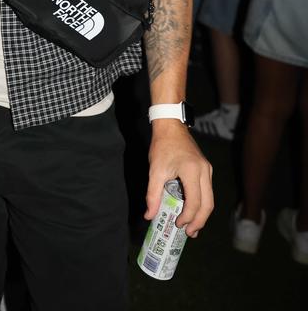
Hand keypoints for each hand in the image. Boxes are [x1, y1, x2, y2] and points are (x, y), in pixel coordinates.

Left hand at [146, 120, 213, 236]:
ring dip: (202, 214)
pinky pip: (208, 191)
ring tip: (192, 227)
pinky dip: (202, 204)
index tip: (177, 224)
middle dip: (199, 221)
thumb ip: (152, 195)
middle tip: (189, 233)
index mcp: (192, 171)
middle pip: (208, 204)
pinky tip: (193, 211)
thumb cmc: (162, 146)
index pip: (195, 202)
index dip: (187, 217)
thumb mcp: (155, 171)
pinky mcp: (207, 169)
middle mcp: (205, 171)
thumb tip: (149, 215)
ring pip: (210, 199)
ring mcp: (208, 170)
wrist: (170, 126)